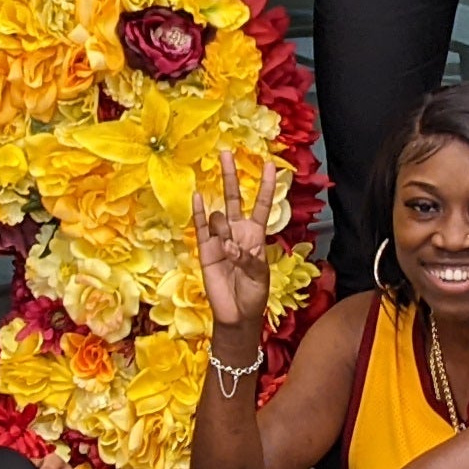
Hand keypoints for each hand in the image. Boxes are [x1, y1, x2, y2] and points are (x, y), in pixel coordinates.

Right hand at [191, 149, 286, 350]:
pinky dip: (199, 212)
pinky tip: (197, 196)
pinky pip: (200, 227)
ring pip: (219, 217)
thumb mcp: (261, 277)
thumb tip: (230, 246)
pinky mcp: (205, 250)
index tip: (270, 165)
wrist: (236, 315)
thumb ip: (249, 260)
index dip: (266, 186)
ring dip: (223, 229)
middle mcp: (237, 232)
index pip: (261, 205)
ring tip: (227, 251)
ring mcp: (220, 239)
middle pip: (234, 198)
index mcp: (256, 236)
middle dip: (231, 176)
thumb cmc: (254, 295)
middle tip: (226, 153)